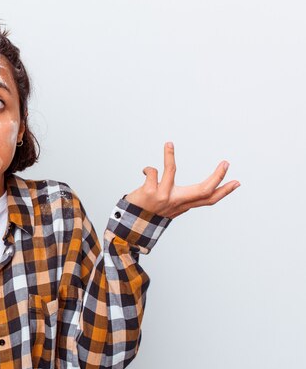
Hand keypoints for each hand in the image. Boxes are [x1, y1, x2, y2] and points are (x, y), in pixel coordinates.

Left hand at [123, 142, 239, 218]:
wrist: (131, 224)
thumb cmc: (150, 212)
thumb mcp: (169, 208)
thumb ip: (182, 200)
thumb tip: (197, 194)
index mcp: (183, 205)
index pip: (207, 199)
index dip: (223, 191)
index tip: (237, 182)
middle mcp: (175, 202)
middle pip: (202, 190)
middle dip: (217, 177)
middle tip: (226, 163)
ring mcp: (162, 197)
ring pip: (172, 172)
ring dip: (169, 156)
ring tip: (169, 143)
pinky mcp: (149, 192)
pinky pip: (152, 172)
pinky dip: (148, 169)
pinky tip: (145, 171)